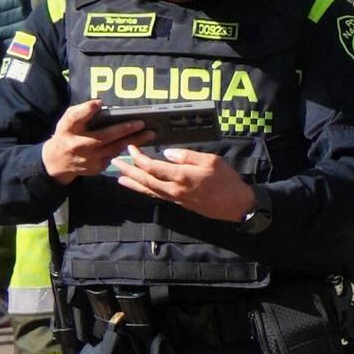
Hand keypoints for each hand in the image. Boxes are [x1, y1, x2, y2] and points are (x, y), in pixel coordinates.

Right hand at [40, 99, 144, 182]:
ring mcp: (89, 159)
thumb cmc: (67, 135)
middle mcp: (78, 145)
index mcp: (68, 129)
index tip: (99, 102)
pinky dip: (127, 149)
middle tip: (142, 123)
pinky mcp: (97, 167)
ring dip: (133, 141)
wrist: (59, 162)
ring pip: (115, 149)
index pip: (75, 118)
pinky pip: (115, 156)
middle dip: (124, 129)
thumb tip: (99, 104)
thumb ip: (81, 112)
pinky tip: (139, 143)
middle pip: (104, 136)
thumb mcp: (68, 121)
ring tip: (149, 134)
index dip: (87, 110)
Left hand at [113, 145, 256, 221]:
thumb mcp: (211, 160)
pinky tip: (139, 187)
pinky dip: (144, 191)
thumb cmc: (228, 181)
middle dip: (129, 170)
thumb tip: (167, 153)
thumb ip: (187, 155)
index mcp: (181, 176)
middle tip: (115, 162)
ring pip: (149, 190)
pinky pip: (157, 196)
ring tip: (119, 177)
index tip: (131, 148)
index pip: (152, 166)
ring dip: (133, 183)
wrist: (238, 206)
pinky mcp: (180, 203)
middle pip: (145, 180)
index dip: (138, 157)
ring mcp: (176, 198)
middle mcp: (174, 189)